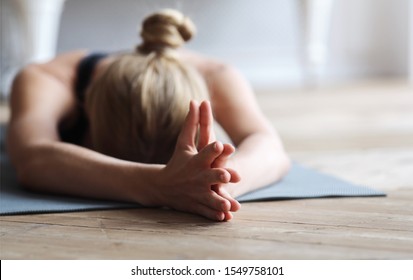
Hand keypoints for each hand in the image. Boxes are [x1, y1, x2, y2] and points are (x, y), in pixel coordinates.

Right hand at [154, 101, 236, 220]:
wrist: (161, 186)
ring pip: (211, 198)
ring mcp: (197, 193)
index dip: (214, 149)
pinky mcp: (197, 205)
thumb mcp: (183, 144)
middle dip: (219, 176)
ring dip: (219, 202)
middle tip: (231, 175)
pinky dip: (215, 216)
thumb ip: (191, 123)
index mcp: (195, 161)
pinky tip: (225, 218)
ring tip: (230, 206)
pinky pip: (207, 212)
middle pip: (210, 176)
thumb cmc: (177, 162)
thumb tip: (195, 99)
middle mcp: (197, 177)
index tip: (222, 145)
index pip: (205, 153)